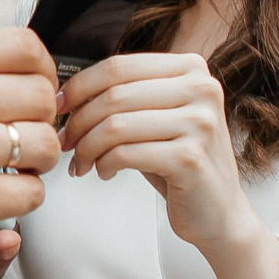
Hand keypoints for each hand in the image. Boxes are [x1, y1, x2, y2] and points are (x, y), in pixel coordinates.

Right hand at [0, 30, 59, 273]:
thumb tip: (35, 70)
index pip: (25, 47)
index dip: (43, 70)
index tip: (36, 88)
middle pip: (43, 94)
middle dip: (41, 119)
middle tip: (19, 134)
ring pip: (47, 142)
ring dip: (37, 159)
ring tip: (10, 165)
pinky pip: (34, 190)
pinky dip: (22, 196)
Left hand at [58, 51, 278, 278]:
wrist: (218, 212)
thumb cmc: (179, 160)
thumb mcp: (157, 116)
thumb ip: (125, 94)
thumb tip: (65, 93)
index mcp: (192, 69)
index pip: (119, 66)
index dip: (80, 86)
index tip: (60, 107)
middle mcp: (202, 89)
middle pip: (114, 95)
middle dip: (78, 121)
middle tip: (65, 142)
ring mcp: (200, 123)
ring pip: (115, 125)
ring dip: (87, 147)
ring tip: (82, 162)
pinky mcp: (190, 158)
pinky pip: (125, 154)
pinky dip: (104, 164)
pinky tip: (103, 172)